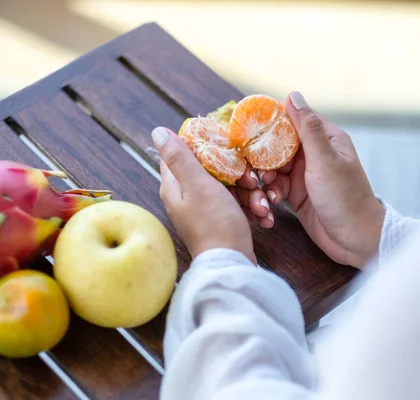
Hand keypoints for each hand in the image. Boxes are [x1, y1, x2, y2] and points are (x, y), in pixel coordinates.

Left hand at [151, 126, 255, 263]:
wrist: (232, 264)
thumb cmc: (214, 224)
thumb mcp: (198, 184)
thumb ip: (180, 157)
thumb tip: (157, 131)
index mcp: (174, 186)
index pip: (183, 152)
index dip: (204, 144)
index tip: (226, 144)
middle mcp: (185, 196)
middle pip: (211, 168)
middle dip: (236, 173)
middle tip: (250, 181)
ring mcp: (203, 209)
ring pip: (228, 186)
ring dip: (248, 193)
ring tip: (260, 205)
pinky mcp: (219, 220)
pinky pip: (235, 204)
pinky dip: (249, 207)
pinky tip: (261, 215)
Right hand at [258, 91, 384, 268]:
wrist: (355, 241)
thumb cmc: (346, 198)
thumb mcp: (324, 160)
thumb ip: (307, 129)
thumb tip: (292, 94)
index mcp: (325, 138)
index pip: (293, 118)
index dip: (270, 119)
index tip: (247, 124)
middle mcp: (314, 154)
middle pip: (278, 144)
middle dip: (262, 156)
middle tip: (254, 169)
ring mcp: (304, 175)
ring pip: (273, 167)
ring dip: (266, 178)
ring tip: (267, 189)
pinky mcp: (297, 195)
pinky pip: (275, 187)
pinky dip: (270, 193)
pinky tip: (272, 204)